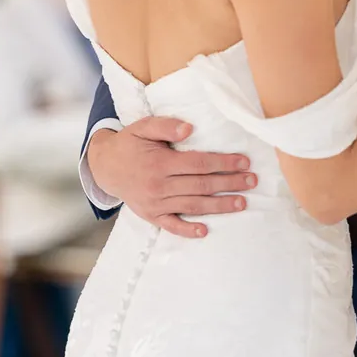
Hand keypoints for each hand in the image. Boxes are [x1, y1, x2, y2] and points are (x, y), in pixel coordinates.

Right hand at [86, 116, 255, 238]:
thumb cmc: (129, 144)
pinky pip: (171, 225)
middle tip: (252, 181)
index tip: (244, 162)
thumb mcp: (143, 127)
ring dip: (219, 206)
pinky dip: (187, 229)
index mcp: (160, 162)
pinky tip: (204, 230)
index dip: (223, 163)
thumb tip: (189, 129)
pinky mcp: (151, 215)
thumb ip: (165, 126)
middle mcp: (158, 185)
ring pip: (192, 205)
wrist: (104, 167)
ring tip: (241, 203)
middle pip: (201, 185)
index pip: (199, 163)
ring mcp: (155, 203)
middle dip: (229, 183)